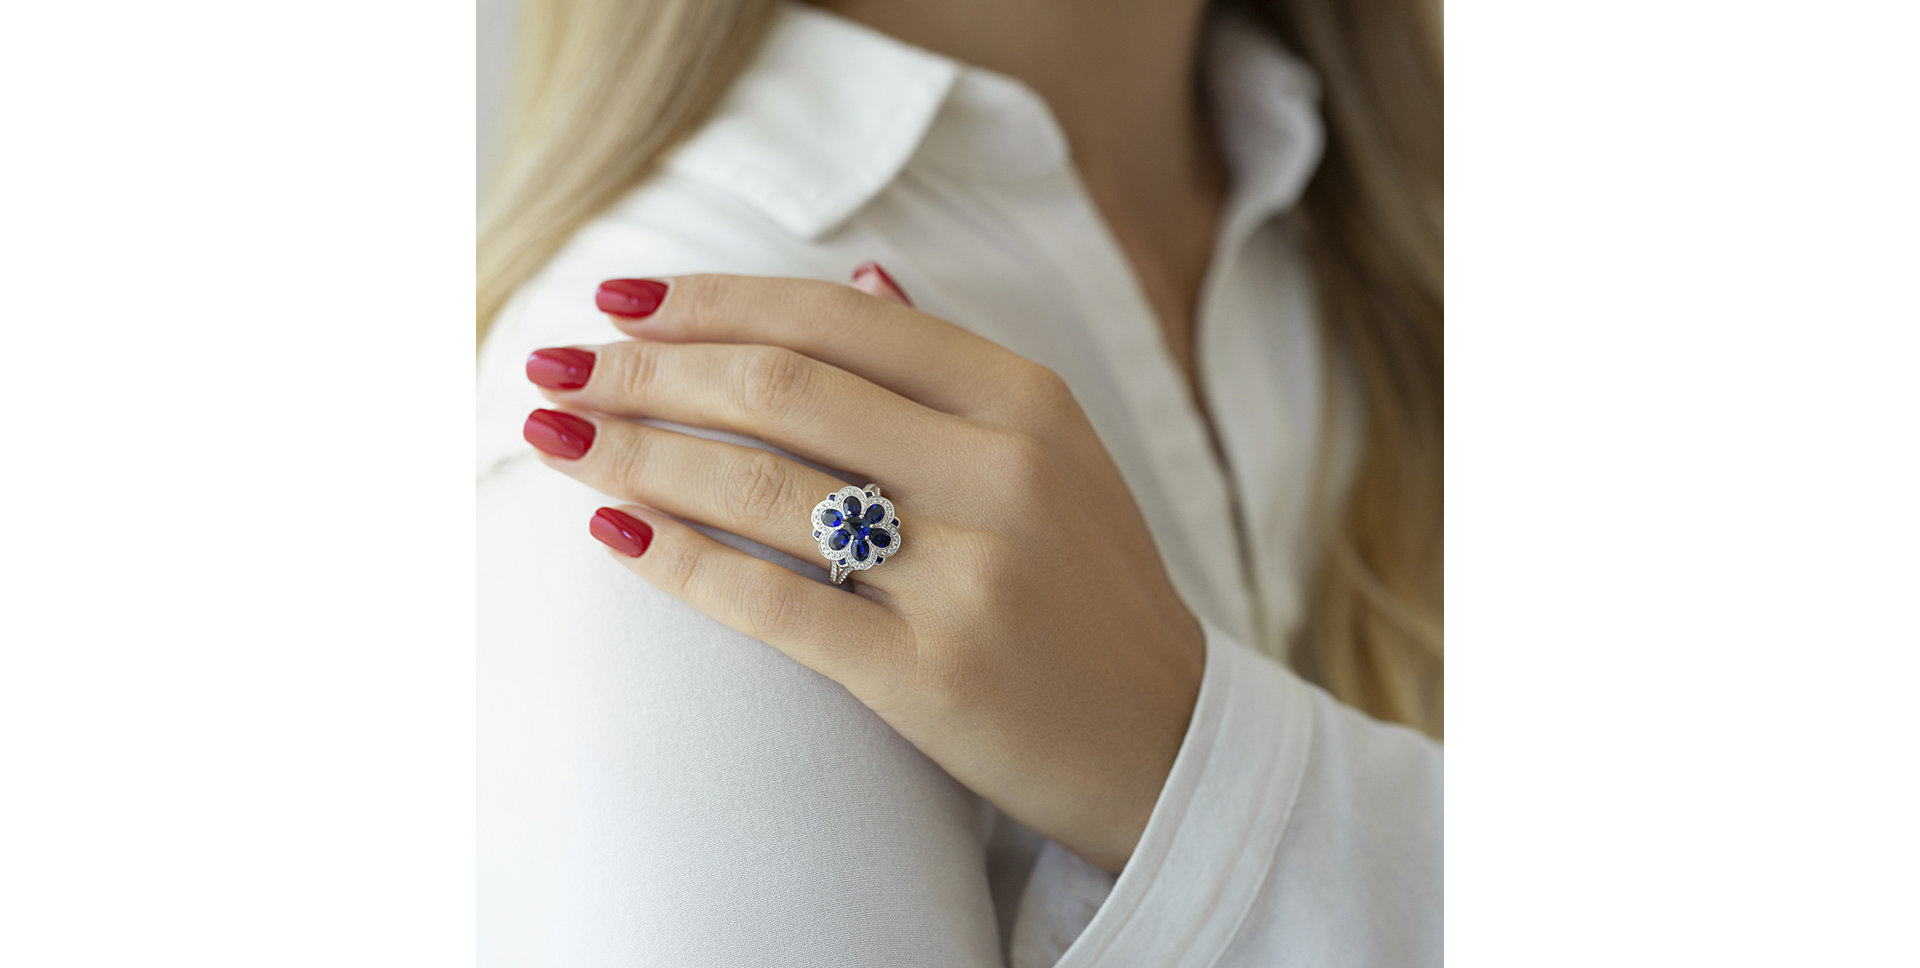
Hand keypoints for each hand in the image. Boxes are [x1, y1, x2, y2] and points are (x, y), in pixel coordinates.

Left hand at [521, 267, 1204, 870]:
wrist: (1164, 741)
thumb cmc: (1089, 588)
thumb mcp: (1054, 451)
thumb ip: (950, 368)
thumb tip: (858, 269)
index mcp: (1026, 401)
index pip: (837, 318)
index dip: (713, 300)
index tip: (619, 301)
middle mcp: (1001, 473)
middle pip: (782, 388)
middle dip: (647, 372)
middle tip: (558, 372)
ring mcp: (969, 576)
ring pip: (761, 486)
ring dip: (637, 453)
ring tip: (556, 439)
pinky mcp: (930, 676)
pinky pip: (775, 603)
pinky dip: (680, 562)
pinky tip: (615, 533)